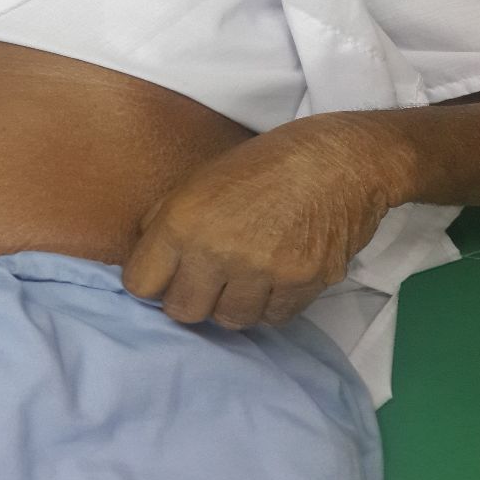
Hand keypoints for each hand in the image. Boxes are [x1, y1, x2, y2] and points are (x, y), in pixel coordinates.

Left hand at [122, 112, 402, 328]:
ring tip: (242, 276)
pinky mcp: (301, 286)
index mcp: (184, 219)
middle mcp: (218, 250)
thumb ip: (165, 216)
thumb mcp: (202, 176)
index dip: (150, 281)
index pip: (140, 284)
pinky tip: (274, 276)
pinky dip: (269, 304)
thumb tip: (141, 251)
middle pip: (182, 311)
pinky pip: (271, 318)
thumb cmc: (265, 161)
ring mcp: (262, 272)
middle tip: (203, 279)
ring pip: (228, 320)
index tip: (163, 274)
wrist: (339, 159)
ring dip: (230, 303)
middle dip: (188, 298)